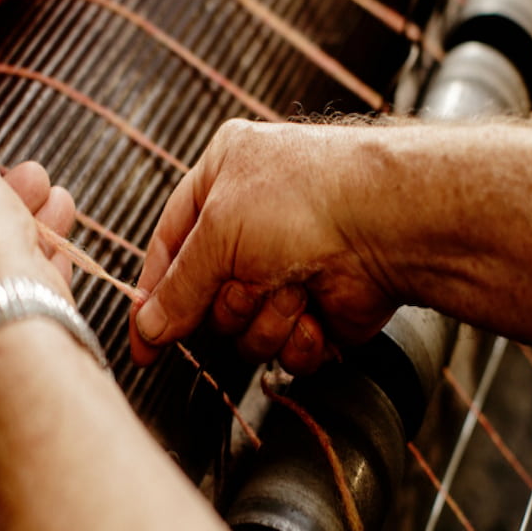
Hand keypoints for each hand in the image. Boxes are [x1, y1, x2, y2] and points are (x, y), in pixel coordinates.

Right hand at [129, 119, 398, 372]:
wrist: (388, 226)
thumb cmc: (308, 199)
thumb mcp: (218, 231)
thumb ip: (177, 288)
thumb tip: (148, 327)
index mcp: (223, 181)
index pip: (168, 249)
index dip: (153, 299)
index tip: (143, 344)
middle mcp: (253, 226)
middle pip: (206, 300)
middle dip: (229, 302)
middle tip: (249, 282)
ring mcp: (287, 270)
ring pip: (244, 332)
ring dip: (265, 319)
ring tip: (293, 289)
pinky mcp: (317, 311)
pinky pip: (284, 350)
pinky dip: (298, 337)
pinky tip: (316, 311)